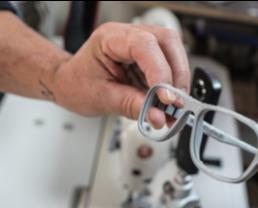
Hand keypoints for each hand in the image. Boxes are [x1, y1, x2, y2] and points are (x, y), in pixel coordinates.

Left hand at [51, 22, 189, 127]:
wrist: (71, 83)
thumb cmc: (78, 84)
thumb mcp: (102, 98)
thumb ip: (132, 106)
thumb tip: (158, 116)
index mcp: (110, 39)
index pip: (144, 46)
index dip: (160, 72)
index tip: (166, 98)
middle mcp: (129, 35)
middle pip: (168, 42)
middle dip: (177, 75)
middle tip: (176, 102)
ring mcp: (141, 43)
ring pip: (174, 51)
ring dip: (179, 80)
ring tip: (173, 105)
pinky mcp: (149, 56)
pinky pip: (170, 64)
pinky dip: (174, 84)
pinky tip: (168, 100)